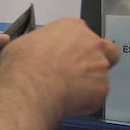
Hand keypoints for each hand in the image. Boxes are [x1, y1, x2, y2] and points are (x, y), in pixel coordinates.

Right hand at [0, 18, 121, 118]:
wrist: (29, 89)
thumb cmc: (24, 66)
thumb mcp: (26, 43)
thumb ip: (43, 44)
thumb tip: (38, 52)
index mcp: (73, 28)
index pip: (84, 34)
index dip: (78, 47)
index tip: (70, 56)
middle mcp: (92, 43)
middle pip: (106, 50)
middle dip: (97, 61)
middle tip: (80, 73)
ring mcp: (100, 66)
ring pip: (102, 75)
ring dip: (90, 83)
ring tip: (68, 91)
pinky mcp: (102, 89)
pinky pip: (97, 96)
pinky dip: (86, 100)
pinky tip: (69, 101)